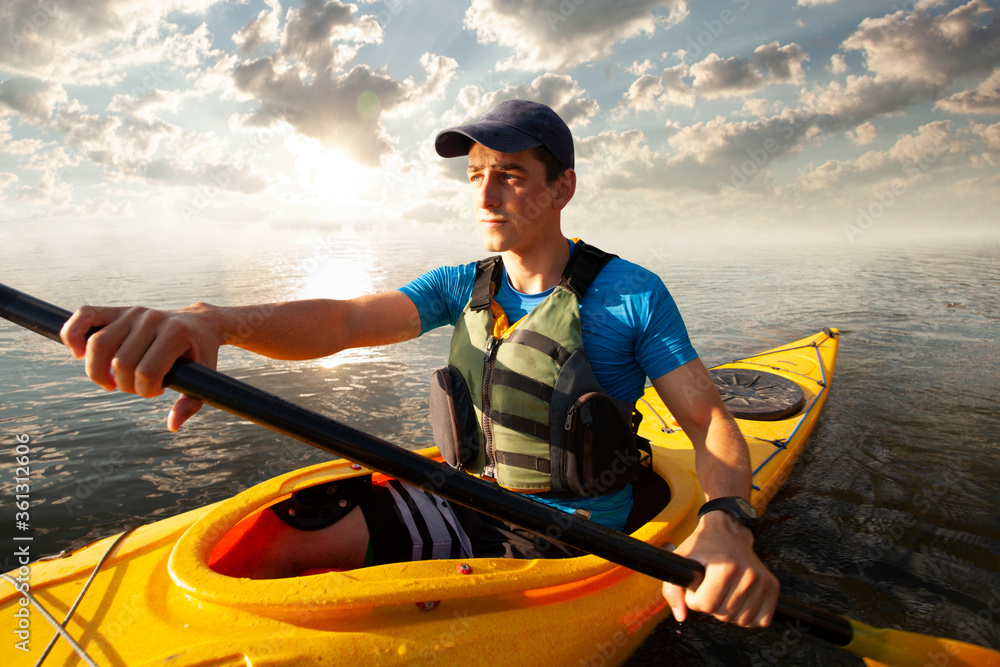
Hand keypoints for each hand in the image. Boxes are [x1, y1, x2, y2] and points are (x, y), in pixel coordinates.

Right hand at [60, 303, 222, 430]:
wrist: (197, 322)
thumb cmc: (199, 352)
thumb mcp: (203, 375)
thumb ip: (191, 402)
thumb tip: (172, 426)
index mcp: (175, 333)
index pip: (146, 372)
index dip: (146, 391)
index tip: (157, 390)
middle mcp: (151, 319)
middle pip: (120, 363)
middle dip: (125, 385)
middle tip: (136, 386)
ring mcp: (133, 312)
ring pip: (98, 345)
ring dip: (97, 371)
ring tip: (110, 381)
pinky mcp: (117, 310)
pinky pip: (84, 316)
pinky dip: (72, 334)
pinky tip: (76, 353)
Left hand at [661, 511, 778, 627]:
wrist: (728, 531)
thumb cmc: (703, 546)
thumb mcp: (681, 561)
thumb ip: (673, 590)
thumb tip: (680, 616)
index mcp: (725, 567)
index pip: (705, 605)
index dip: (694, 599)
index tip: (697, 585)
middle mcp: (748, 574)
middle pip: (723, 615)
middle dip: (711, 605)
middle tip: (710, 586)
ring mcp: (763, 581)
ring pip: (741, 621)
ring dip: (729, 611)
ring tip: (724, 591)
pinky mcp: (773, 586)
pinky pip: (761, 620)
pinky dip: (748, 616)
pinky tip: (739, 599)